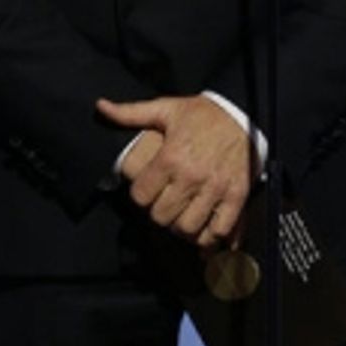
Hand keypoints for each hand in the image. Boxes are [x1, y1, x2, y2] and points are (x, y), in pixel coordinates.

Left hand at [98, 94, 251, 246]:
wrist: (244, 113)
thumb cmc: (203, 114)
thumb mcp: (165, 108)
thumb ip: (131, 113)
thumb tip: (101, 107)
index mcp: (171, 157)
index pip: (141, 196)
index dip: (140, 196)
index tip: (146, 192)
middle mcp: (192, 176)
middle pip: (162, 217)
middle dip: (158, 213)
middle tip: (163, 205)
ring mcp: (215, 188)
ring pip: (188, 228)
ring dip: (182, 227)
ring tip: (182, 216)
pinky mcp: (237, 196)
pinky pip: (220, 230)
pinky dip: (211, 237)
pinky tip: (204, 231)